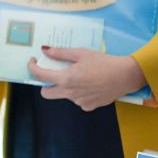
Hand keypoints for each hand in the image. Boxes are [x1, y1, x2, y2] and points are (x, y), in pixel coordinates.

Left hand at [28, 48, 146, 110]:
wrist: (125, 76)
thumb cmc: (104, 62)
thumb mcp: (81, 53)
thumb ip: (61, 53)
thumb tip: (45, 50)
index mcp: (66, 78)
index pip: (40, 76)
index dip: (32, 68)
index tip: (33, 62)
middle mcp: (70, 93)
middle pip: (46, 93)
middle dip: (45, 84)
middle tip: (53, 74)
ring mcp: (79, 102)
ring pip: (64, 95)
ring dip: (66, 87)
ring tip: (82, 76)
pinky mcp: (88, 106)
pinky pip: (78, 100)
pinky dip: (80, 93)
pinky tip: (91, 85)